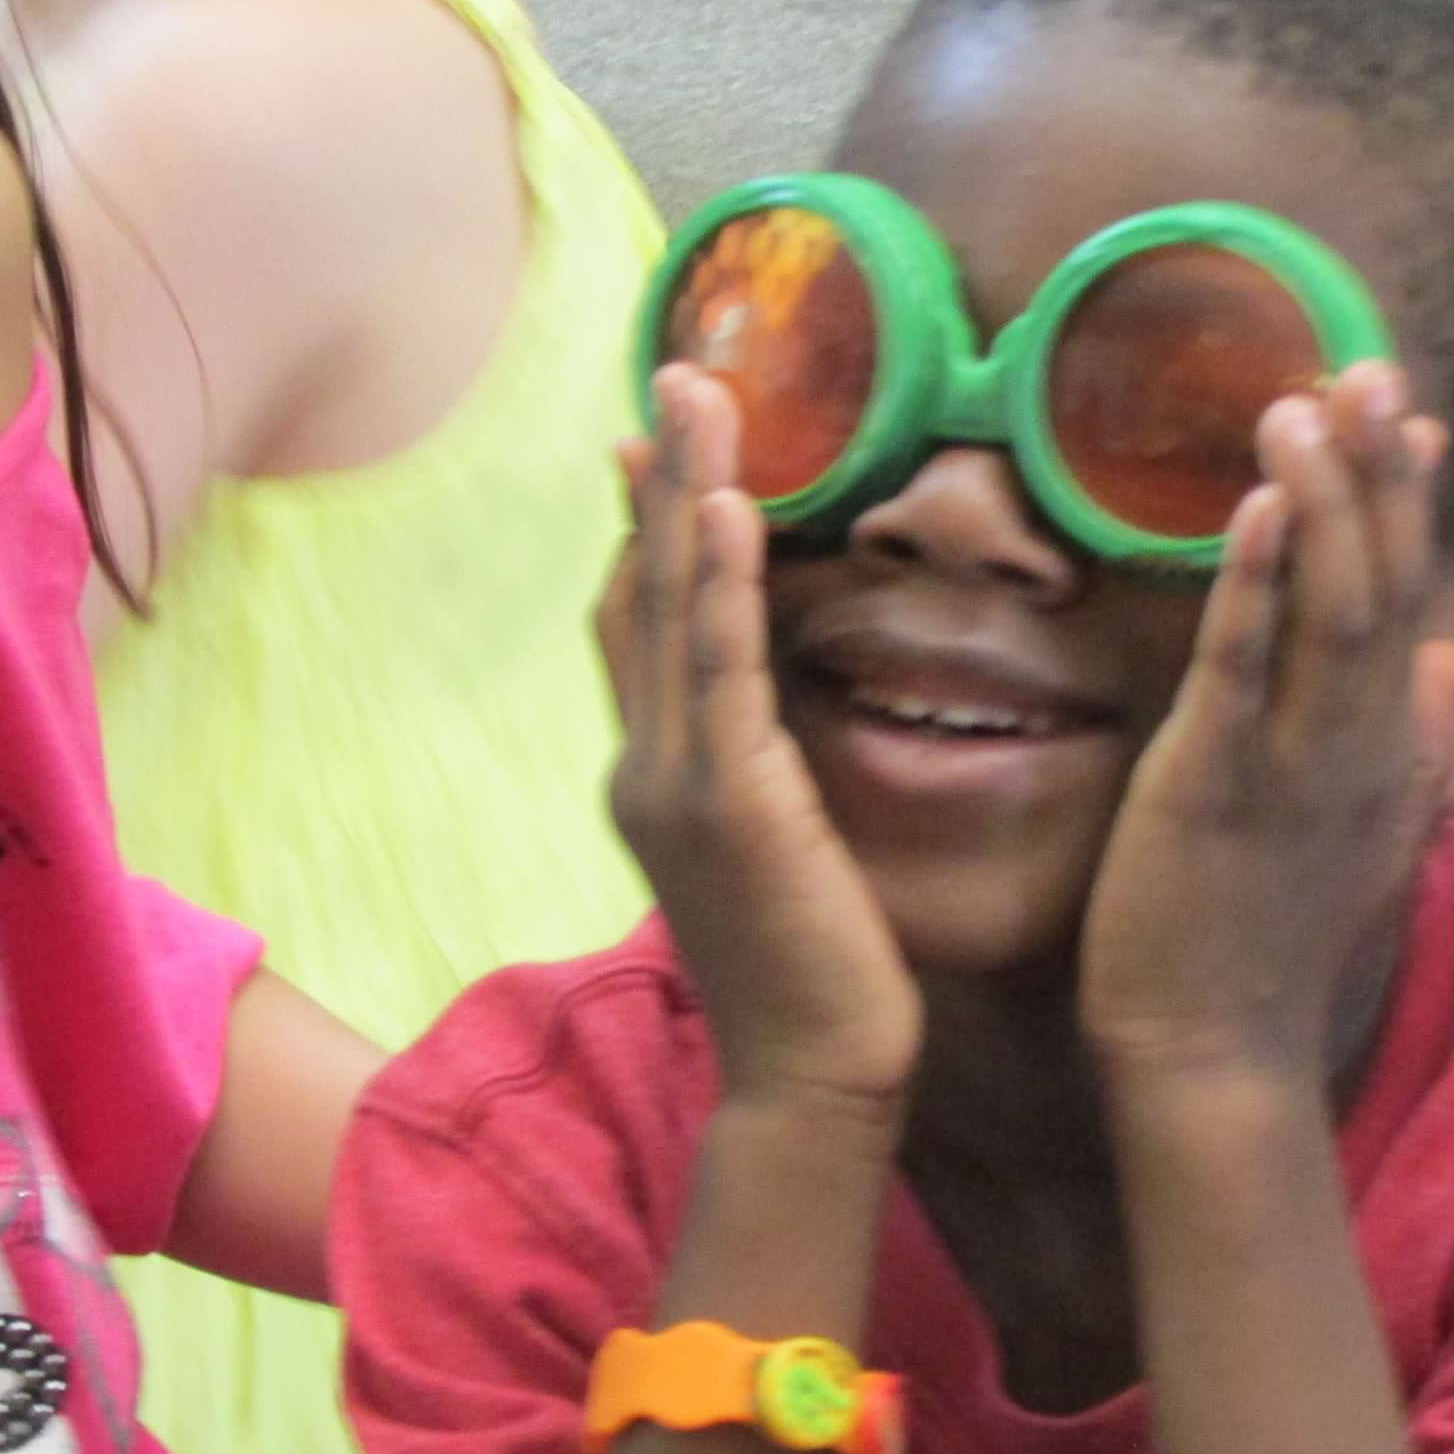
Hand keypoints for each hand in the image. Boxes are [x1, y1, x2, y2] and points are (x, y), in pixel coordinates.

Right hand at [601, 369, 922, 1115]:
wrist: (813, 1083)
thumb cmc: (810, 977)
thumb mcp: (768, 857)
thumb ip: (751, 781)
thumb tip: (761, 733)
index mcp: (658, 780)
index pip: (640, 628)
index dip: (643, 528)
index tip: (651, 440)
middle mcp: (648, 768)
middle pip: (640, 591)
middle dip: (656, 476)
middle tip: (674, 370)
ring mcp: (679, 783)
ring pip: (672, 606)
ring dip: (684, 489)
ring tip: (697, 392)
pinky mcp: (734, 802)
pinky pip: (723, 668)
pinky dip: (720, 581)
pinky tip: (728, 506)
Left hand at [1078, 365, 1453, 1092]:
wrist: (1217, 1049)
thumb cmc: (1268, 936)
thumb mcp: (1364, 830)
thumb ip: (1411, 740)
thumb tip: (1440, 659)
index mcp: (1383, 746)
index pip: (1410, 598)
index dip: (1412, 502)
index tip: (1415, 412)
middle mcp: (1356, 743)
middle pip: (1385, 583)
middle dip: (1380, 472)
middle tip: (1369, 367)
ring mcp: (1292, 762)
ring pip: (1329, 611)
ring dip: (1324, 501)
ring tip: (1305, 402)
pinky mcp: (1216, 783)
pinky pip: (1242, 667)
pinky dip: (1253, 581)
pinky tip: (1253, 505)